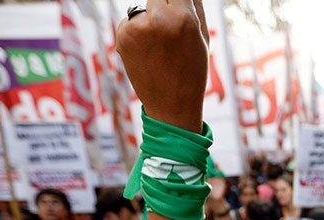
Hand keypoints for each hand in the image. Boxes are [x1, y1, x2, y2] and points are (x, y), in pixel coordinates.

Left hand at [116, 0, 208, 131]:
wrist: (171, 105)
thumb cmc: (191, 72)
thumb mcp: (203, 37)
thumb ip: (195, 6)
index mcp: (182, 18)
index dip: (177, 0)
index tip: (176, 4)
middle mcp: (156, 19)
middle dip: (164, 5)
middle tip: (170, 23)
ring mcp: (136, 27)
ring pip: (142, 8)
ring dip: (150, 18)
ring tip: (160, 46)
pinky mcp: (121, 36)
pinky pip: (130, 22)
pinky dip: (137, 32)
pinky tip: (148, 52)